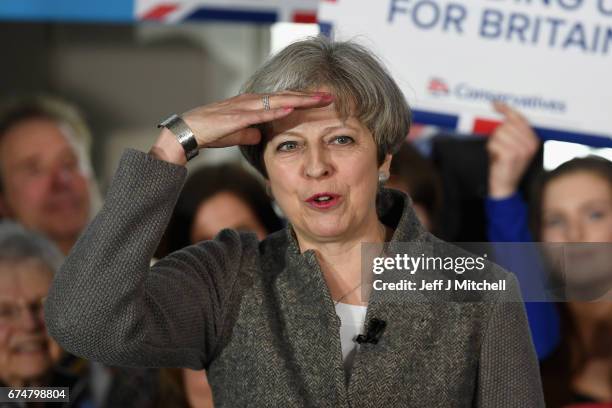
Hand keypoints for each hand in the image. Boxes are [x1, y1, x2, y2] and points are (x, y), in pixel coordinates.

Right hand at [151, 92, 333, 164]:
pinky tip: (292, 107)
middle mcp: (250, 101)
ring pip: (277, 101)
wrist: (187, 132)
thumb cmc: (210, 132)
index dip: (303, 100)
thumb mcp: (236, 134)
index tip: (321, 101)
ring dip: (299, 99)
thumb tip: (263, 135)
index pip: (283, 100)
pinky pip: (261, 113)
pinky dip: (277, 109)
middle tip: (330, 96)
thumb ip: (250, 132)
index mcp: (252, 104)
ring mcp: (244, 107)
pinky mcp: (236, 116)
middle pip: (285, 97)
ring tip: (318, 99)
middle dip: (308, 96)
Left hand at [487, 101, 539, 198]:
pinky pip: (493, 143)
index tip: (495, 104)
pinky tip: (495, 158)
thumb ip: (512, 132)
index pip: (519, 118)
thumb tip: (502, 113)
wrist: (505, 187)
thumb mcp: (515, 148)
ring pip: (498, 133)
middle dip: (497, 135)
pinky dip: (490, 149)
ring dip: (493, 143)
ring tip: (498, 154)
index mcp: (533, 140)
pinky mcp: (511, 155)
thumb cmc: (506, 165)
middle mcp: (530, 144)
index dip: (506, 109)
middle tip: (498, 148)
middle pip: (506, 125)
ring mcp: (521, 150)